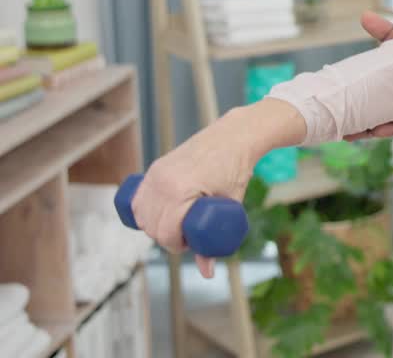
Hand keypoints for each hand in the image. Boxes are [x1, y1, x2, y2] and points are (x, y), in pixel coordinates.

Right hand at [130, 109, 262, 278]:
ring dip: (153, 225)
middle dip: (165, 237)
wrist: (234, 136)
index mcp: (179, 190)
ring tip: (174, 225)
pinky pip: (138, 197)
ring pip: (141, 213)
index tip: (188, 245)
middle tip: (184, 238)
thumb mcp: (229, 207)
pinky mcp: (154, 168)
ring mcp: (156, 173)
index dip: (176, 245)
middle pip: (151, 225)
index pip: (166, 232)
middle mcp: (162, 181)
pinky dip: (144, 210)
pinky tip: (155, 216)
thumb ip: (214, 241)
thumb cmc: (236, 170)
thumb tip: (207, 273)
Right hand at [342, 12, 392, 140]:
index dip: (347, 105)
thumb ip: (386, 33)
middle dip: (352, 124)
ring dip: (367, 130)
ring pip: (385, 127)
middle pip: (370, 119)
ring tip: (350, 132)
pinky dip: (392, 129)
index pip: (364, 101)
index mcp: (388, 91)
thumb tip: (364, 15)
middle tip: (332, 124)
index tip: (327, 105)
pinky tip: (377, 129)